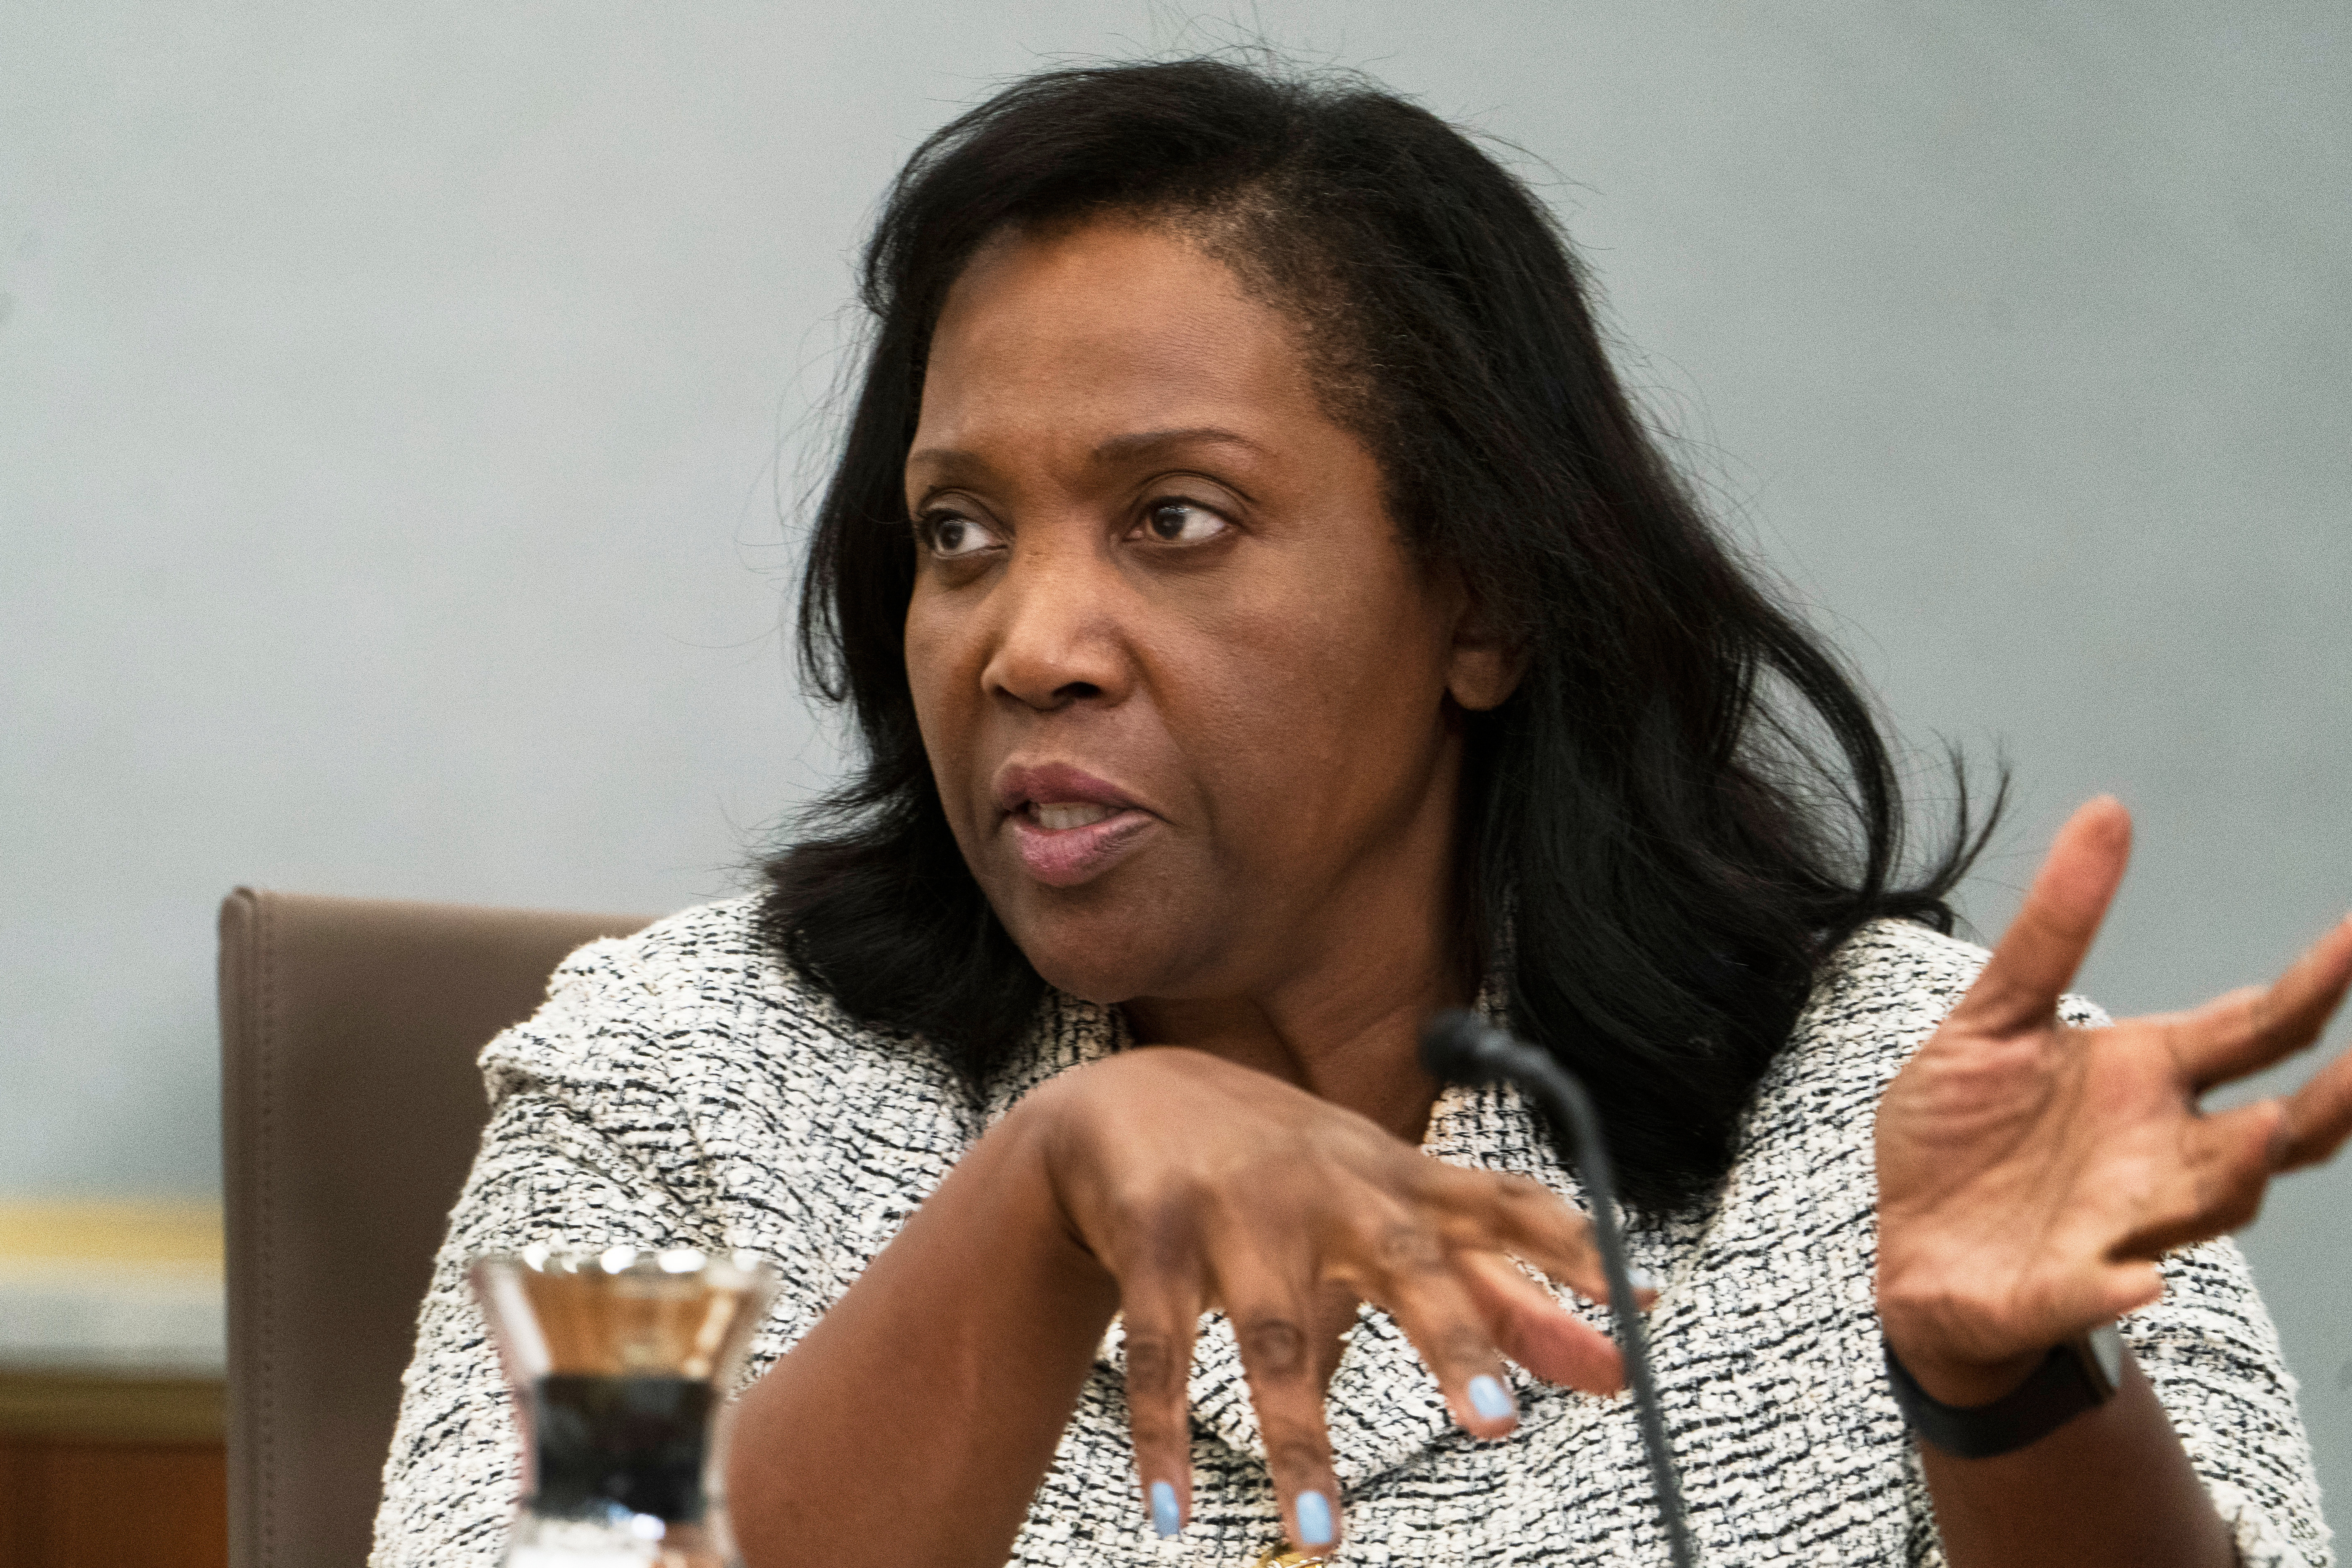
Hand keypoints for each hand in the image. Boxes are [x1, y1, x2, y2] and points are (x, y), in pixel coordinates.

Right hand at [1021, 1046, 1625, 1551]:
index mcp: (1398, 1181)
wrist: (1127, 1099)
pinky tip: (1174, 1512)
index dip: (1576, 1247)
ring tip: (1323, 1542)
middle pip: (1405, 1261)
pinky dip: (1165, 1438)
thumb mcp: (1393, 1212)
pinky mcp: (1154, 1237)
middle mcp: (1328, 1188)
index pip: (1507, 1203)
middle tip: (1499, 1423)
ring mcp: (1237, 1211)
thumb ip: (1502, 1293)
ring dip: (1299, 1441)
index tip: (1641, 1299)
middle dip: (1453, 1337)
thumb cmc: (1290, 1173)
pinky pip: (1161, 1351)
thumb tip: (1620, 1365)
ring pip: (1273, 1334)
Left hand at [1875, 797, 2351, 1404]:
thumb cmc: (1965, 1133)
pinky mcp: (2057, 1285)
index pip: (2255, 1028)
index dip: (2314, 986)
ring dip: (2238, 1173)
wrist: (1909, 1248)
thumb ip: (2053, 926)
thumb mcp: (1991, 1015)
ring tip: (2267, 1129)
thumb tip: (2108, 810)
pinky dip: (2118, 1284)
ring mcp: (2119, 1225)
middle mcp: (2158, 1152)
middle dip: (2327, 1101)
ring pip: (2208, 1204)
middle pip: (2273, 1131)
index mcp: (2146, 1077)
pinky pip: (2098, 1287)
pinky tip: (2141, 1280)